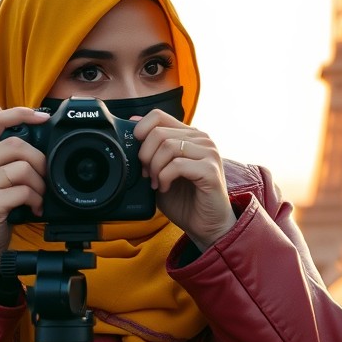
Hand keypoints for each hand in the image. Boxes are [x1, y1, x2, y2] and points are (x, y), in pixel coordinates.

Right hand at [0, 102, 49, 282]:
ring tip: (38, 197)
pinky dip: (37, 201)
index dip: (23, 113)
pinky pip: (25, 191)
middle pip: (17, 145)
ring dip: (40, 185)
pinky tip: (33, 209)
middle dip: (40, 161)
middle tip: (44, 178)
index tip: (44, 117)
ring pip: (24, 169)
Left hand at [132, 110, 236, 250]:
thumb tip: (132, 123)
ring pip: (168, 147)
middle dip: (145, 156)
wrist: (206, 226)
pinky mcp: (210, 169)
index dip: (141, 131)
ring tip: (157, 183)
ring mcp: (209, 153)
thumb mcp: (160, 171)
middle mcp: (202, 140)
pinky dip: (165, 178)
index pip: (158, 116)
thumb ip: (150, 149)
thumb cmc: (185, 200)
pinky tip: (166, 188)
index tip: (138, 153)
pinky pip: (177, 165)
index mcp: (189, 136)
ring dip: (155, 168)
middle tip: (147, 175)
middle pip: (159, 133)